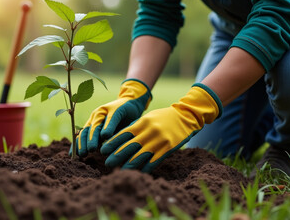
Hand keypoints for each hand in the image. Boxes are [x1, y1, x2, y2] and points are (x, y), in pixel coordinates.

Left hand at [71, 79, 151, 156]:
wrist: (133, 103)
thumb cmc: (121, 120)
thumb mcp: (109, 130)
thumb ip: (100, 139)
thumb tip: (92, 154)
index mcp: (93, 122)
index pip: (82, 134)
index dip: (78, 145)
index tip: (76, 156)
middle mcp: (96, 116)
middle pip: (87, 130)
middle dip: (84, 143)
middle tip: (84, 154)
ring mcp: (105, 112)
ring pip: (96, 125)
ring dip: (93, 137)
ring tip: (92, 148)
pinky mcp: (116, 110)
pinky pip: (110, 119)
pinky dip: (107, 127)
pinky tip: (106, 136)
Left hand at [100, 83, 222, 172]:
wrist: (186, 116)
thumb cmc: (163, 117)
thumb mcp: (148, 118)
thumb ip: (136, 127)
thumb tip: (120, 139)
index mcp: (142, 123)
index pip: (124, 134)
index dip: (112, 143)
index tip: (103, 150)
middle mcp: (149, 132)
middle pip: (129, 146)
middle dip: (117, 155)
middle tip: (107, 163)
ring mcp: (159, 140)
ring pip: (140, 155)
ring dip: (128, 164)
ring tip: (120, 170)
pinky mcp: (168, 148)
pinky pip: (154, 160)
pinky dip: (145, 167)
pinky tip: (138, 172)